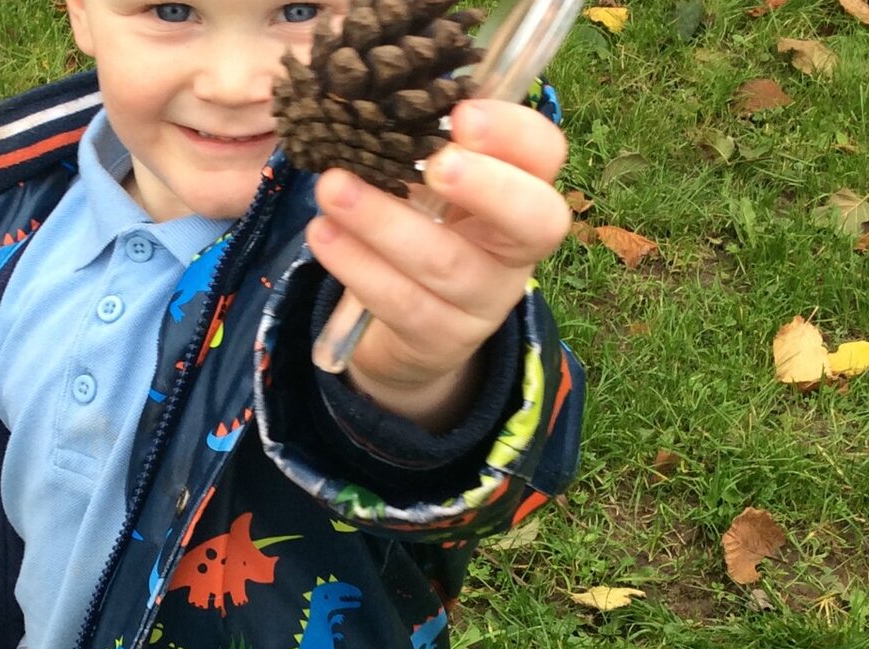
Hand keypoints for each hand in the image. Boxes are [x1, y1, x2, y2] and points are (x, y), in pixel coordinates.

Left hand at [305, 99, 570, 430]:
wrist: (414, 334)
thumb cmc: (423, 234)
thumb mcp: (434, 190)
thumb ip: (423, 146)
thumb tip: (376, 88)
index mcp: (523, 193)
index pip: (546, 156)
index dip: (514, 135)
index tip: (462, 113)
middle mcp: (515, 249)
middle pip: (535, 220)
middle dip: (487, 187)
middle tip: (437, 163)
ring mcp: (484, 301)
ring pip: (446, 264)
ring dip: (384, 222)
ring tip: (331, 188)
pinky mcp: (441, 340)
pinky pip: (401, 303)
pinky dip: (357, 266)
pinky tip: (323, 235)